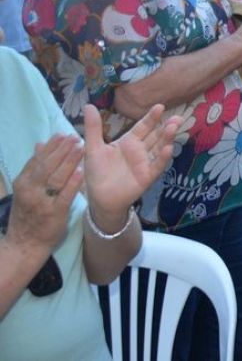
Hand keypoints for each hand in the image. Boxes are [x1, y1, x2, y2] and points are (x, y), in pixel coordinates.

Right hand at [7, 134, 84, 255]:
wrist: (25, 243)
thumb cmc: (28, 213)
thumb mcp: (26, 189)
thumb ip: (35, 167)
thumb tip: (40, 144)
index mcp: (23, 183)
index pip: (37, 160)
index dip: (51, 146)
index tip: (63, 134)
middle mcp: (30, 190)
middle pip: (47, 166)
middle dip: (62, 150)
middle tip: (75, 137)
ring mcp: (42, 202)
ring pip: (56, 178)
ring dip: (70, 161)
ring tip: (81, 148)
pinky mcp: (55, 213)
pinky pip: (65, 195)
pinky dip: (73, 183)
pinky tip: (82, 171)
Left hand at [82, 104, 180, 226]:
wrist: (99, 198)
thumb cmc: (97, 172)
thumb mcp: (93, 148)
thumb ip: (93, 128)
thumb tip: (88, 105)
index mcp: (129, 142)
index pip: (143, 126)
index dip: (151, 117)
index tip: (160, 106)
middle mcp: (140, 150)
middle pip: (156, 135)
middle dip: (167, 126)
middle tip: (177, 117)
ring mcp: (145, 163)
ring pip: (159, 147)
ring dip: (167, 138)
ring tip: (173, 127)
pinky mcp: (147, 176)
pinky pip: (157, 165)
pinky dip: (163, 158)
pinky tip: (168, 149)